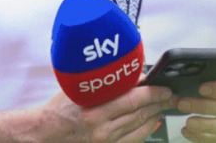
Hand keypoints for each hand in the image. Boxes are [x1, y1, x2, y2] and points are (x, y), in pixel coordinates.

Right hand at [31, 85, 174, 142]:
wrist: (47, 133)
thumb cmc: (59, 109)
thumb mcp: (79, 91)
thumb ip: (105, 86)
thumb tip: (132, 78)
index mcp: (93, 111)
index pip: (132, 100)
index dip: (152, 93)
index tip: (163, 87)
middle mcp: (102, 128)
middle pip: (140, 113)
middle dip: (158, 103)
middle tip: (168, 94)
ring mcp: (107, 140)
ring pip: (141, 126)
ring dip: (155, 114)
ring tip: (162, 104)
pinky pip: (136, 138)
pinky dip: (147, 128)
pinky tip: (152, 121)